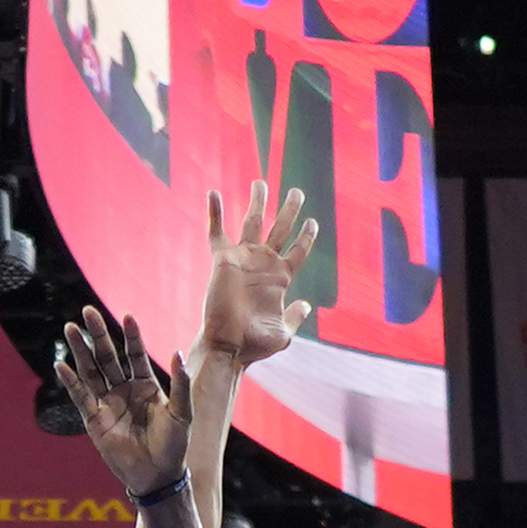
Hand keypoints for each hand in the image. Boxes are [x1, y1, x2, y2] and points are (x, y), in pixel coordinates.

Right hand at [55, 307, 192, 503]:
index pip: (135, 354)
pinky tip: (61, 365)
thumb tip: (177, 352)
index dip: (131, 335)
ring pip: (90, 371)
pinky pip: (80, 397)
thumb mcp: (181, 413)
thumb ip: (180, 384)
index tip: (127, 316)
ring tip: (70, 328)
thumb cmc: (173, 446)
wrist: (157, 475)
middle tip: (87, 311)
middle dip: (98, 334)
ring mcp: (107, 403)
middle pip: (108, 356)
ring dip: (80, 350)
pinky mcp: (94, 420)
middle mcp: (124, 390)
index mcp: (146, 385)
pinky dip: (70, 381)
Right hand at [195, 188, 318, 370]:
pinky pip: (217, 232)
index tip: (312, 221)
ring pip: (253, 222)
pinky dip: (215, 213)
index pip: (298, 250)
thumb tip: (307, 304)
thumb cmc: (255, 344)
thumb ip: (296, 317)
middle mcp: (263, 264)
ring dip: (258, 202)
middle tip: (297, 191)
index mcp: (280, 278)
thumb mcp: (284, 332)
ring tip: (261, 182)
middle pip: (280, 229)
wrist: (229, 346)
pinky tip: (214, 192)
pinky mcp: (223, 260)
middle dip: (289, 210)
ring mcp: (243, 259)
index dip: (306, 236)